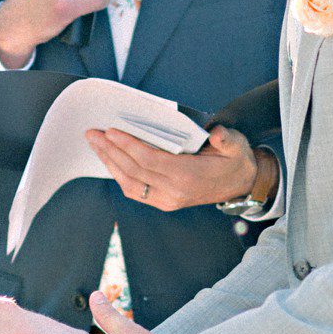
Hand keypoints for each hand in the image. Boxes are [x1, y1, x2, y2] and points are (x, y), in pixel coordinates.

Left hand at [85, 123, 269, 211]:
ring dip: (109, 163)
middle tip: (92, 133)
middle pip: (134, 170)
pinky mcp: (163, 202)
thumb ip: (226, 140)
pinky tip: (109, 160)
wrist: (241, 184)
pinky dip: (119, 175)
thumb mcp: (236, 145)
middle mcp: (174, 192)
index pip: (149, 160)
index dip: (128, 145)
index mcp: (188, 176)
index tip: (110, 131)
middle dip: (110, 151)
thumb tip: (217, 135)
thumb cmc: (234, 159)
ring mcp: (167, 200)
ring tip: (95, 144)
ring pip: (129, 183)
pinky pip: (135, 190)